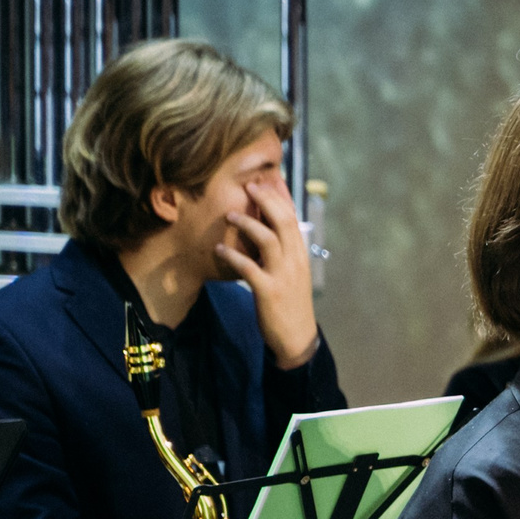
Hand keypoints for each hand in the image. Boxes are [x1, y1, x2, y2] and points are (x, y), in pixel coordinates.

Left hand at [216, 176, 318, 369]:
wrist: (296, 337)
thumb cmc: (290, 302)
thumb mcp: (291, 272)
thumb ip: (283, 250)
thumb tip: (269, 228)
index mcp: (300, 254)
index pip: (292, 218)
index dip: (278, 196)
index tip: (263, 181)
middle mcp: (295, 261)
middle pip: (283, 221)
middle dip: (265, 200)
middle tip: (248, 185)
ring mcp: (283, 276)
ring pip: (268, 240)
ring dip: (248, 224)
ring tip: (230, 215)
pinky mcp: (269, 291)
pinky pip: (249, 268)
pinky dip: (233, 256)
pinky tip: (219, 249)